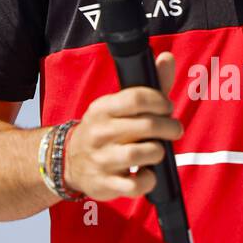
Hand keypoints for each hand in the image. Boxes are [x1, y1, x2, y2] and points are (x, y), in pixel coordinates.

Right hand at [63, 52, 182, 201]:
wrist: (69, 161)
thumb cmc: (106, 130)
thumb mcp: (118, 106)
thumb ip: (148, 85)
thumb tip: (167, 57)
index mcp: (102, 108)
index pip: (137, 97)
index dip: (160, 101)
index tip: (167, 107)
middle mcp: (99, 132)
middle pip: (146, 126)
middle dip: (169, 128)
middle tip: (174, 130)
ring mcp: (101, 159)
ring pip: (140, 154)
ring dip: (158, 152)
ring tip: (157, 150)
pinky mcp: (105, 184)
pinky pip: (134, 185)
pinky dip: (147, 181)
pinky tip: (146, 173)